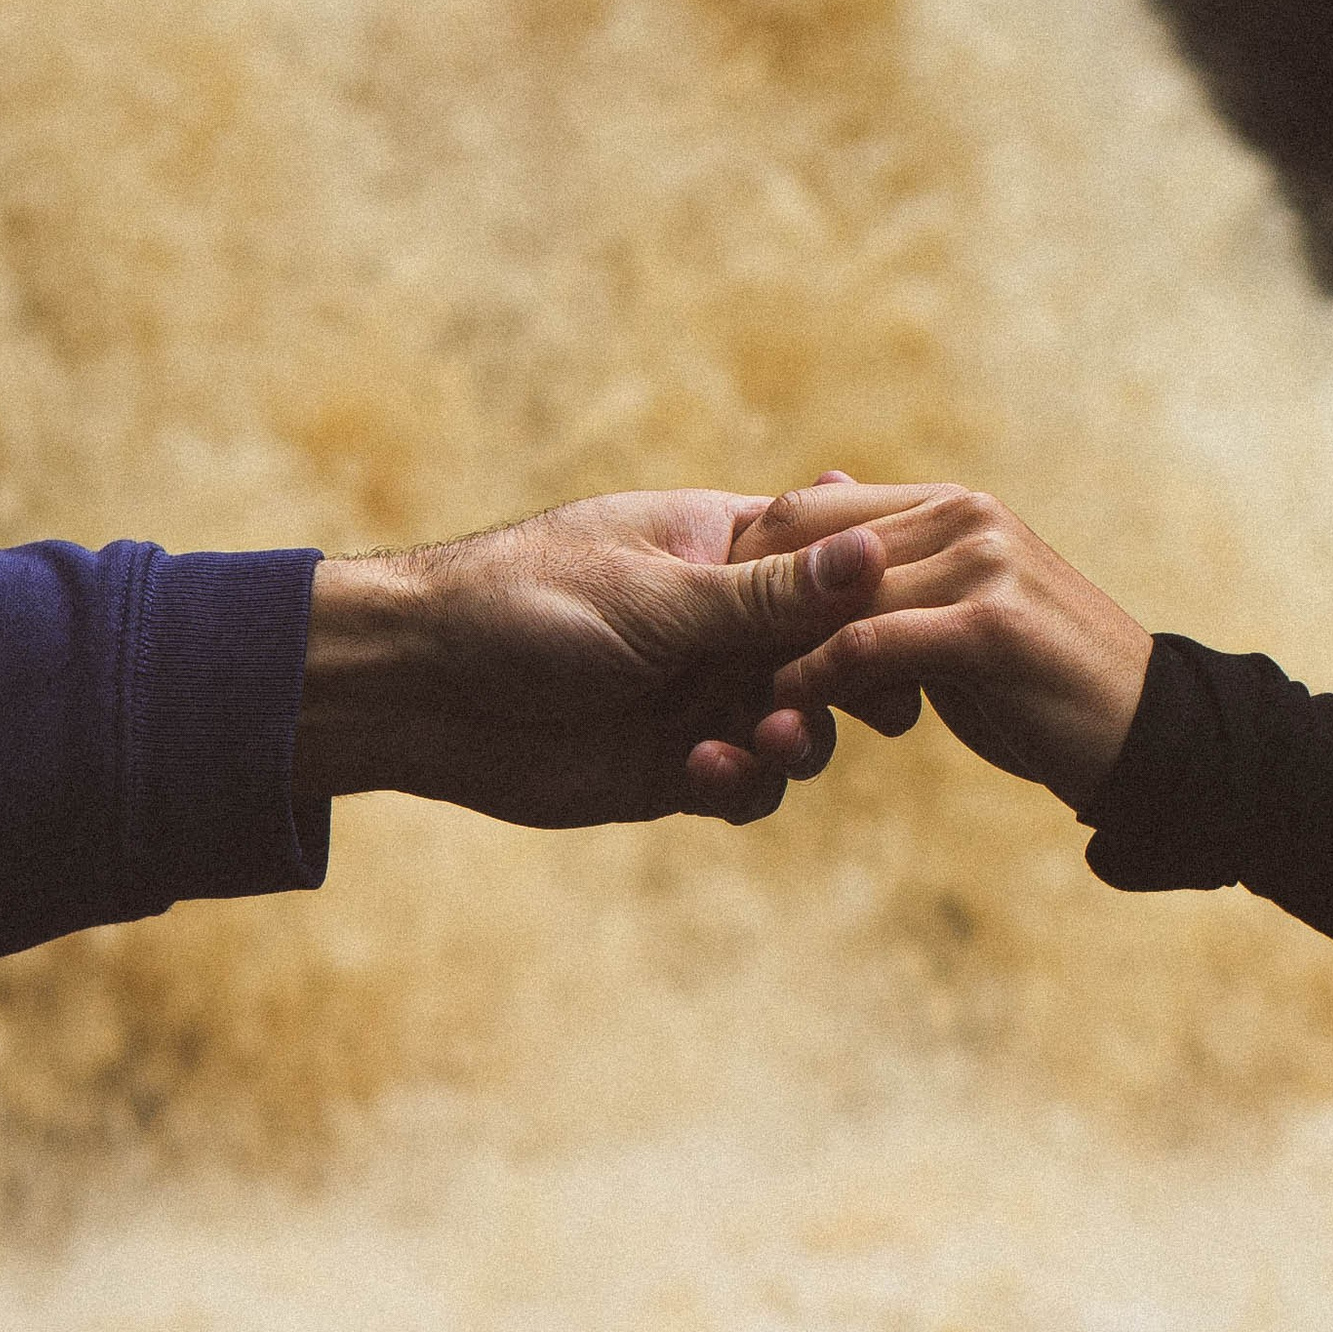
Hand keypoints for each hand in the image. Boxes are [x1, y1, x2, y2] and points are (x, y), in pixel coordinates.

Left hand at [292, 488, 887, 828]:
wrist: (421, 690)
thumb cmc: (524, 605)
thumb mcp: (657, 595)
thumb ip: (766, 593)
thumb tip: (874, 549)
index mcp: (722, 546)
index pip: (833, 560)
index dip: (879, 596)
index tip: (912, 625)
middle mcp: (722, 621)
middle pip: (830, 652)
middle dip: (851, 683)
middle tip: (876, 710)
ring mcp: (701, 695)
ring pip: (799, 727)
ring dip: (800, 741)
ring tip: (771, 740)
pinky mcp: (675, 766)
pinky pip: (746, 785)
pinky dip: (744, 785)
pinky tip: (706, 774)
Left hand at [733, 475, 1151, 814]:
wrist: (1151, 741)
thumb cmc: (1046, 690)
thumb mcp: (962, 617)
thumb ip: (892, 565)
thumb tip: (825, 480)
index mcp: (951, 506)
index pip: (810, 510)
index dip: (749, 569)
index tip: (712, 638)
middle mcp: (965, 515)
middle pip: (806, 541)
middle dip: (744, 608)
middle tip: (701, 668)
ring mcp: (980, 564)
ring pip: (828, 596)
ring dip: (771, 654)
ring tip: (735, 703)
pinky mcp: (987, 629)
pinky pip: (863, 646)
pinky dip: (811, 685)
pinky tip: (785, 719)